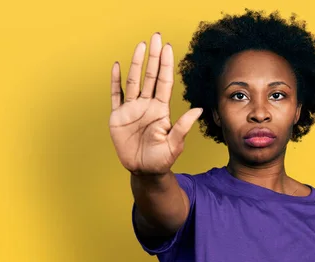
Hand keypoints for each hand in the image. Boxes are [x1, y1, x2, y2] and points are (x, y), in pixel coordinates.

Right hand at [109, 33, 201, 175]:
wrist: (144, 171)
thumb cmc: (162, 160)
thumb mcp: (175, 144)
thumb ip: (183, 126)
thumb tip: (198, 109)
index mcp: (161, 110)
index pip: (164, 83)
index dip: (165, 66)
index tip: (168, 49)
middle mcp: (147, 106)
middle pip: (150, 76)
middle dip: (153, 57)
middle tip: (156, 37)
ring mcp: (132, 110)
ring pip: (134, 81)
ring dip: (137, 64)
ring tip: (141, 46)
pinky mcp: (118, 117)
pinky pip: (116, 96)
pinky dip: (116, 81)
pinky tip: (117, 66)